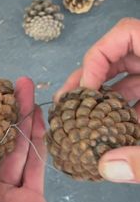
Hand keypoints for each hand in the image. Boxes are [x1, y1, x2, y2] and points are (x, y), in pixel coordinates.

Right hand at [55, 18, 139, 183]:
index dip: (98, 57)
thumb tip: (106, 167)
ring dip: (102, 98)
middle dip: (89, 79)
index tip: (86, 91)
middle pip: (117, 56)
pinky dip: (120, 110)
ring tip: (80, 119)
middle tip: (67, 104)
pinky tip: (106, 131)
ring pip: (125, 78)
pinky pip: (137, 95)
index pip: (125, 33)